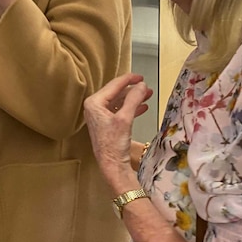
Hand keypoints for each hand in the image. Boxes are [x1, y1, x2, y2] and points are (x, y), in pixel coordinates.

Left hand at [83, 74, 152, 190]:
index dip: (129, 79)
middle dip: (133, 90)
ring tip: (147, 95)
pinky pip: (119, 111)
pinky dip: (131, 108)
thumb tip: (141, 85)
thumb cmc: (114, 143)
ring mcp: (99, 116)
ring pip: (119, 102)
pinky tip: (143, 107)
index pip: (113, 85)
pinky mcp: (106, 124)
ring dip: (133, 99)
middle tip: (147, 86)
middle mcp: (94, 107)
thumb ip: (134, 99)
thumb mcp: (125, 118)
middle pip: (116, 93)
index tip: (141, 76)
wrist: (111, 165)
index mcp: (94, 102)